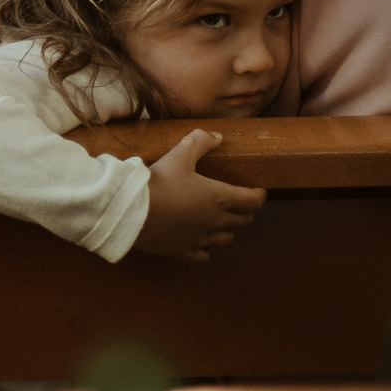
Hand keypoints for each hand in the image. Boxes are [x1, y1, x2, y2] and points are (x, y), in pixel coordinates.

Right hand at [133, 128, 266, 261]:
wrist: (131, 210)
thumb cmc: (158, 181)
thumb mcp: (178, 155)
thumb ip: (200, 142)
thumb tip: (217, 136)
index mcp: (220, 198)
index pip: (253, 201)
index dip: (259, 196)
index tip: (259, 191)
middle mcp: (216, 222)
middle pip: (244, 221)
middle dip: (245, 211)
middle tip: (239, 203)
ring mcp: (202, 239)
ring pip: (227, 239)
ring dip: (227, 229)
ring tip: (219, 221)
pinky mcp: (185, 252)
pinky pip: (205, 254)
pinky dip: (207, 247)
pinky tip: (199, 239)